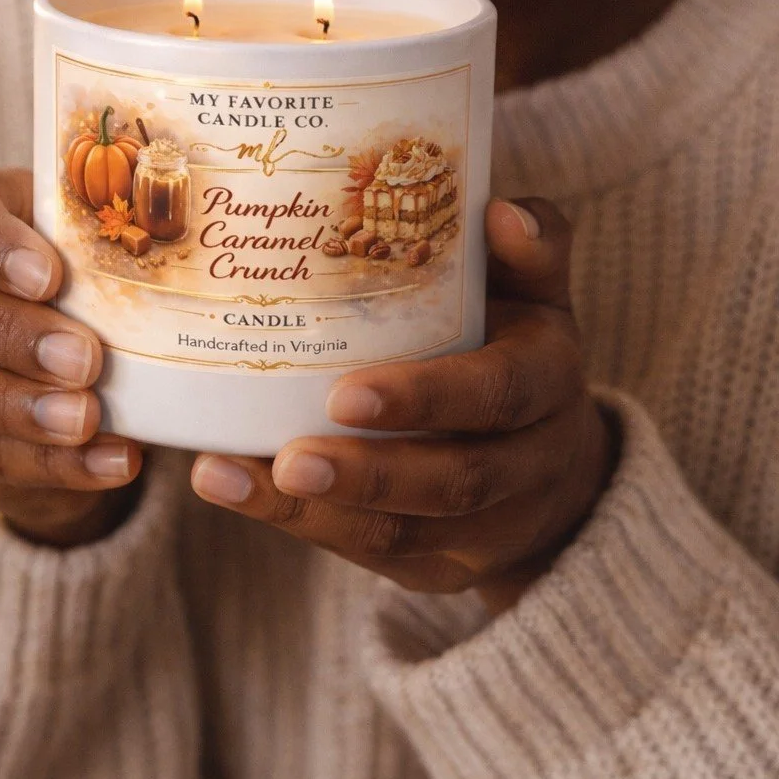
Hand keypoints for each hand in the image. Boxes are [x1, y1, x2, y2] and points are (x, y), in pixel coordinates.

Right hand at [0, 168, 142, 547]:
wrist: (94, 391)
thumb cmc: (111, 292)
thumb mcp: (119, 257)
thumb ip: (138, 241)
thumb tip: (218, 247)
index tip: (49, 277)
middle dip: (11, 334)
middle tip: (85, 359)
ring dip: (21, 406)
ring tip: (89, 417)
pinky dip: (56, 463)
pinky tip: (114, 462)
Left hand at [189, 199, 616, 610]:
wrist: (555, 463)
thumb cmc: (519, 345)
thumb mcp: (537, 293)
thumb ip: (528, 247)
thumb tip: (498, 212)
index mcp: (548, 383)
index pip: (498, 394)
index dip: (428, 398)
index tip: (346, 393)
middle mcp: (529, 464)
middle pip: (455, 480)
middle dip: (368, 475)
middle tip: (287, 458)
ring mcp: (486, 529)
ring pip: (402, 533)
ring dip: (311, 512)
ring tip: (224, 477)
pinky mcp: (439, 567)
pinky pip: (371, 556)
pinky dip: (298, 526)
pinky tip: (229, 487)